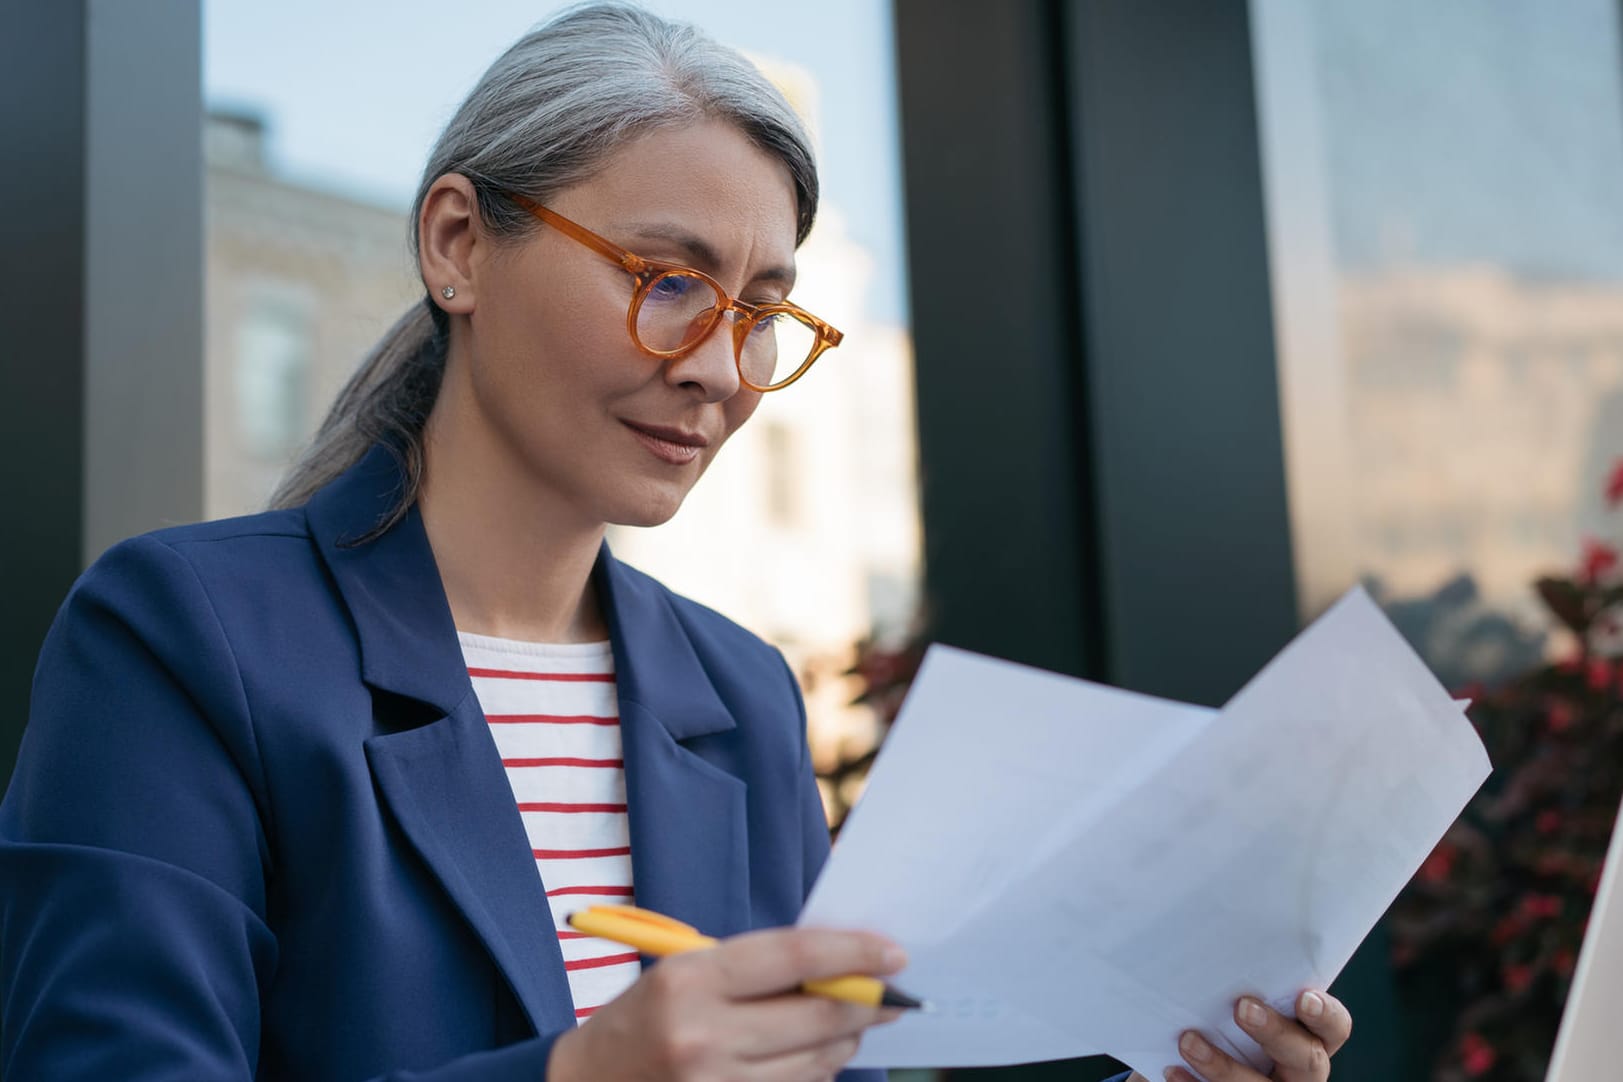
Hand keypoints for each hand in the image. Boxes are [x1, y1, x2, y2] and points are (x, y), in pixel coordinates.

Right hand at [546, 926, 905, 1081]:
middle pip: (818, 1016)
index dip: (853, 952)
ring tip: (850, 1022)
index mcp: (692, 982)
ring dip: (846, 1039)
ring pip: (818, 1062)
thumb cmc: (645, 1017)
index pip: (794, 957)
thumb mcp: (687, 971)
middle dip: (867, 1002)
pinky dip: (818, 1070)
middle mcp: (704, 1037)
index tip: (893, 952)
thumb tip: (842, 964)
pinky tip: (816, 1052)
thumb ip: (759, 967)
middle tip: (894, 994)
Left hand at [1130, 990, 1352, 1081]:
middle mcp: (1300, 1069)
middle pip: (1306, 1058)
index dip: (1325, 1015)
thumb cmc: (1227, 1013)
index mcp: (1311, 1036)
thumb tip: (1215, 938)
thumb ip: (1247, 982)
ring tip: (1188, 1041)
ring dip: (1223, 1066)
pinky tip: (1172, 1069)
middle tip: (1243, 1008)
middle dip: (1274, 1033)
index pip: (1335, 1027)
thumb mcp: (1243, 998)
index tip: (1303, 997)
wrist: (1200, 1052)